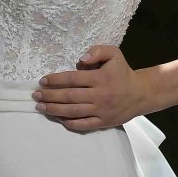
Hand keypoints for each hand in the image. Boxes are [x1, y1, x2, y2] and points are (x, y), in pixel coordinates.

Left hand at [31, 45, 145, 130]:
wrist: (141, 93)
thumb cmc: (122, 72)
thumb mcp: (114, 54)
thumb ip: (97, 51)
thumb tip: (80, 59)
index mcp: (100, 78)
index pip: (73, 79)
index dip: (56, 80)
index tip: (42, 81)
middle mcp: (100, 95)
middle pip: (69, 96)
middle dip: (50, 96)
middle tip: (35, 95)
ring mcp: (101, 110)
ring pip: (73, 111)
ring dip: (54, 110)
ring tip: (41, 107)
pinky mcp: (103, 122)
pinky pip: (83, 125)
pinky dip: (69, 123)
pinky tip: (58, 118)